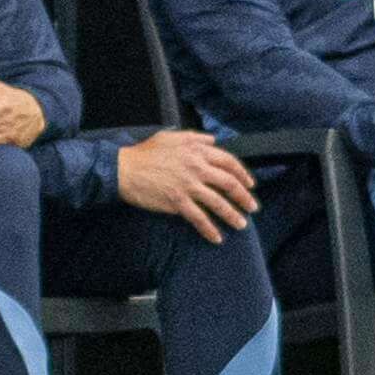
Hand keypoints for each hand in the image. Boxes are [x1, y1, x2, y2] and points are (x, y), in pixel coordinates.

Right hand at [115, 128, 257, 241]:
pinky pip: (199, 218)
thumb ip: (194, 137)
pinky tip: (216, 237)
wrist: (122, 169)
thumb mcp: (169, 137)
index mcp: (196, 151)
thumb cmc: (143, 153)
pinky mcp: (177, 201)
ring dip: (233, 215)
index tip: (250, 184)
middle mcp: (196, 168)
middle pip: (229, 184)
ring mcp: (187, 186)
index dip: (243, 174)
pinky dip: (210, 229)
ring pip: (218, 203)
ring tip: (241, 224)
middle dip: (244, 197)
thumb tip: (212, 140)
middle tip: (252, 207)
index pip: (228, 162)